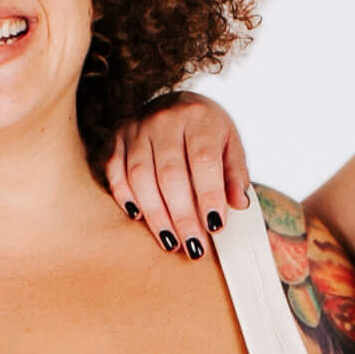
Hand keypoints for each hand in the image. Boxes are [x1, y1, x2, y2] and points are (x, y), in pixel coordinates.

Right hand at [105, 92, 248, 259]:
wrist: (176, 106)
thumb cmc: (208, 133)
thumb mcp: (231, 144)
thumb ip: (236, 174)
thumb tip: (239, 204)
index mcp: (198, 117)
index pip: (203, 160)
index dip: (209, 195)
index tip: (215, 227)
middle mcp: (164, 119)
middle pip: (170, 174)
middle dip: (182, 216)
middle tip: (194, 247)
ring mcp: (137, 128)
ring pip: (141, 176)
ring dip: (155, 214)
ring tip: (171, 242)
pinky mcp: (117, 139)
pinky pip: (115, 172)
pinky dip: (124, 197)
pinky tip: (138, 218)